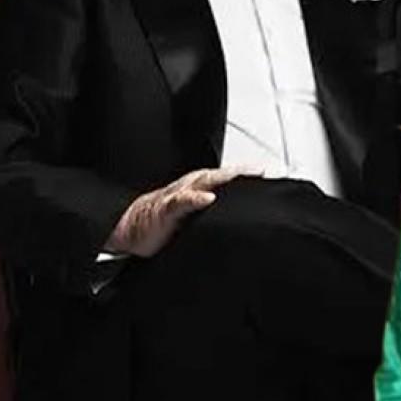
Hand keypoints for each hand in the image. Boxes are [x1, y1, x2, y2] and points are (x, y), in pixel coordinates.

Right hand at [104, 166, 257, 256]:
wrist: (132, 229)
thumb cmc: (166, 223)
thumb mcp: (197, 219)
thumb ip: (217, 213)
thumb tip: (244, 220)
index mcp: (200, 188)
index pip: (228, 179)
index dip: (248, 176)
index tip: (269, 175)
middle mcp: (192, 187)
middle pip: (220, 176)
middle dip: (241, 172)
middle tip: (260, 171)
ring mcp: (179, 195)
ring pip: (203, 182)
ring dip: (222, 179)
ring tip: (239, 177)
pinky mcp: (166, 209)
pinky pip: (181, 201)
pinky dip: (195, 199)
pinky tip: (207, 199)